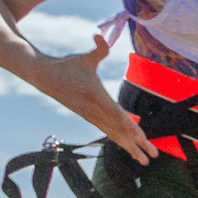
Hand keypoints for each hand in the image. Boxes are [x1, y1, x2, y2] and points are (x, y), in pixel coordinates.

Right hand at [31, 31, 153, 164]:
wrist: (44, 78)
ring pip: (114, 135)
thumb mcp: (84, 57)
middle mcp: (94, 111)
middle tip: (153, 157)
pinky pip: (108, 133)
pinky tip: (131, 149)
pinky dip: (120, 142)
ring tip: (145, 161)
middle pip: (119, 130)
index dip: (129, 126)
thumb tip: (100, 35)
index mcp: (95, 97)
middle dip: (137, 144)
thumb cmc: (67, 66)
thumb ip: (98, 49)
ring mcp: (91, 117)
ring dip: (131, 148)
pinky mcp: (89, 118)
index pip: (115, 114)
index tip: (141, 137)